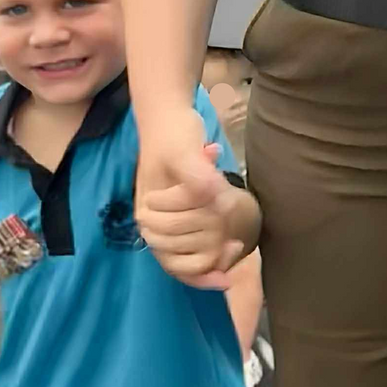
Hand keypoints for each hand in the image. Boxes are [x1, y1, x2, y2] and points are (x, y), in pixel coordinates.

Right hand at [136, 113, 241, 289]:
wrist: (170, 118)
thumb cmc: (173, 134)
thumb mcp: (185, 152)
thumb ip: (198, 175)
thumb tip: (217, 196)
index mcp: (148, 213)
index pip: (170, 258)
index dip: (199, 267)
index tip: (228, 252)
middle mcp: (155, 223)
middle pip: (182, 262)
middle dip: (210, 259)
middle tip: (237, 245)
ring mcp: (168, 221)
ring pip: (189, 259)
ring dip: (213, 257)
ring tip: (237, 244)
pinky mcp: (183, 216)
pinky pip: (195, 248)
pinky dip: (214, 252)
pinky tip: (235, 244)